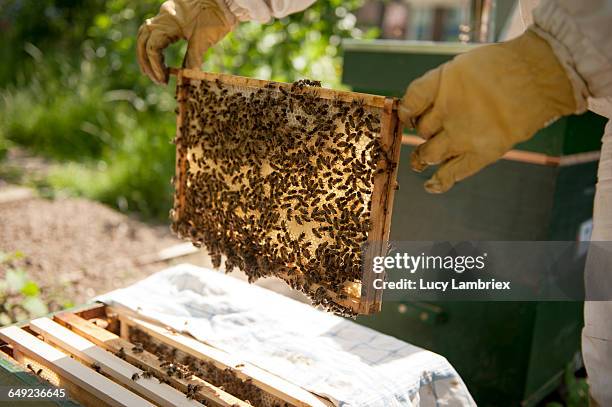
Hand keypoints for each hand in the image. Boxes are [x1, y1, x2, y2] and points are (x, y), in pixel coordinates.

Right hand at [137, 0, 235, 83]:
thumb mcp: (204, 40)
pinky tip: (160, 58)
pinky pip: (156, 31)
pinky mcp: (171, 17)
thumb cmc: (216, 17)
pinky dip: (155, 45)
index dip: (155, 67)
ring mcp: (165, 15)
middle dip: (146, 62)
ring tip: (152, 71)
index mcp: (169, 22)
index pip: (153, 48)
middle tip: (156, 79)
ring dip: (147, 54)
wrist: (224, 1)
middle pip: (143, 41)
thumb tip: (186, 78)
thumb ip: (192, 59)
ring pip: (146, 35)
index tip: (163, 81)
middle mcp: (163, 17)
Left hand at [399, 30, 576, 192]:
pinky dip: (439, 182)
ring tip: (424, 158)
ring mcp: (463, 134)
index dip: (406, 111)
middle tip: (433, 130)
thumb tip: (419, 108)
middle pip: (422, 130)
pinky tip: (431, 185)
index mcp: (442, 83)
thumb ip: (439, 87)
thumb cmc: (503, 67)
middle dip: (425, 131)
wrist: (540, 76)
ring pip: (429, 154)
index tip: (409, 114)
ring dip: (425, 156)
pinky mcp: (481, 153)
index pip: (410, 101)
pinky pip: (451, 174)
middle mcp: (448, 109)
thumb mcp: (463, 66)